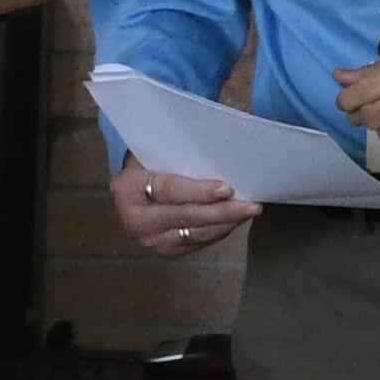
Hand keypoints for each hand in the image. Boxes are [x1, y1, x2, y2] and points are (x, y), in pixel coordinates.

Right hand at [112, 157, 257, 258]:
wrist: (133, 191)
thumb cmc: (150, 162)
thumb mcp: (155, 149)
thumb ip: (180, 144)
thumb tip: (224, 127)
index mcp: (128, 187)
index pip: (169, 190)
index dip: (199, 191)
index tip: (227, 188)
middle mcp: (135, 218)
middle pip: (186, 216)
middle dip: (222, 211)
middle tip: (251, 205)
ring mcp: (150, 239)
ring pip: (196, 233)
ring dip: (226, 223)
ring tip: (250, 211)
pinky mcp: (166, 251)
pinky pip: (198, 242)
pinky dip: (219, 231)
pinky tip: (235, 220)